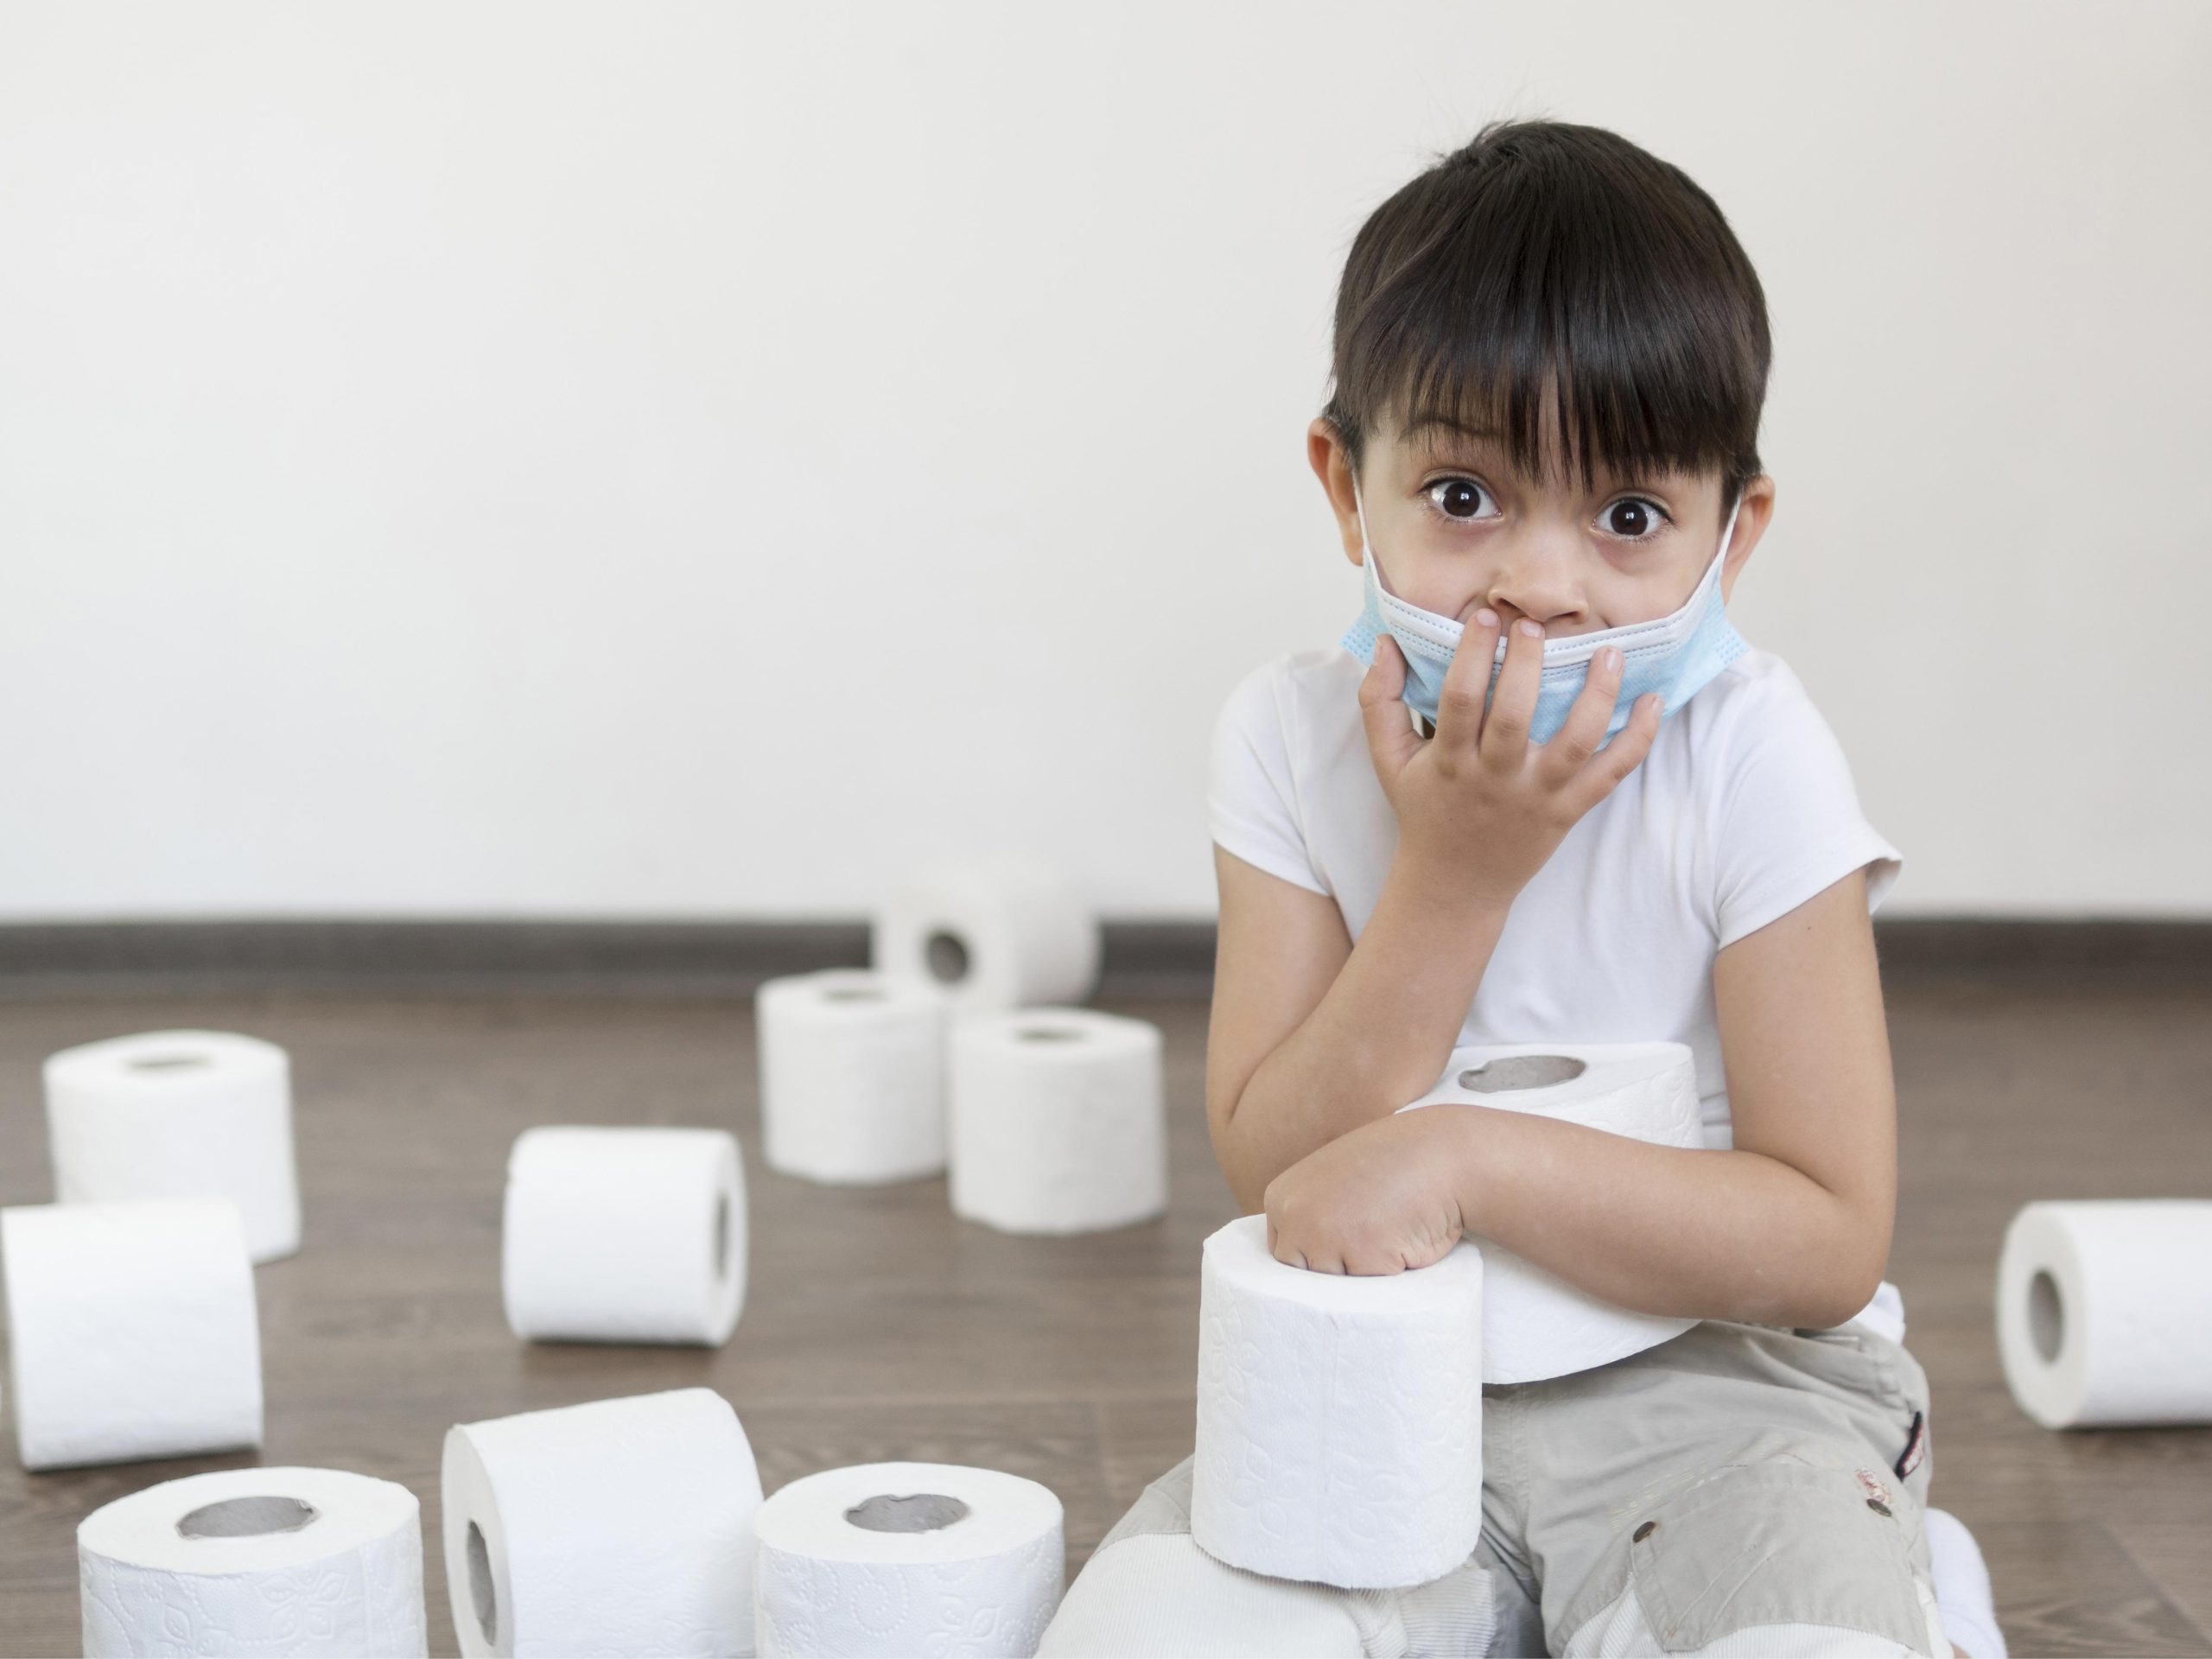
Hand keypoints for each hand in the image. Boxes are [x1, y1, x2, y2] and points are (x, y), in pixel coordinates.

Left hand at [1262, 1109, 1468, 1274]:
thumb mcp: (1331, 1181)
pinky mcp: (1360, 1255)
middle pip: (1303, 1276)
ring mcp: (1324, 1236)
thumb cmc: (1391, 1168)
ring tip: (1385, 1232)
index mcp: (1280, 1198)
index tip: (1347, 1233)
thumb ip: (1307, 1214)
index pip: (1285, 1254)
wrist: (1440, 1154)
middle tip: (1369, 1231)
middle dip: (1336, 1267)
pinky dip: (1387, 1274)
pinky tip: (1401, 1239)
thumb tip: (1299, 1262)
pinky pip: (1366, 1289)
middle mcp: (1294, 1217)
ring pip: (1332, 1289)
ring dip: (1362, 1273)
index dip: (1319, 1253)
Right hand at [1360, 615, 1661, 910]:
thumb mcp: (1388, 761)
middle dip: (1528, 666)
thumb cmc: (1424, 811)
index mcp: (1451, 761)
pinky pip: (1611, 775)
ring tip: (1610, 651)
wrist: (1455, 883)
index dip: (1473, 656)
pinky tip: (1653, 702)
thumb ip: (1379, 701)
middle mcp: (1496, 778)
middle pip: (1515, 717)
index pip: (1461, 700)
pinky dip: (1637, 740)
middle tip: (1534, 624)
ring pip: (1575, 743)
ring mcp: (1537, 796)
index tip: (1484, 616)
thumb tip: (1385, 644)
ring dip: (1597, 695)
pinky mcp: (1569, 811)